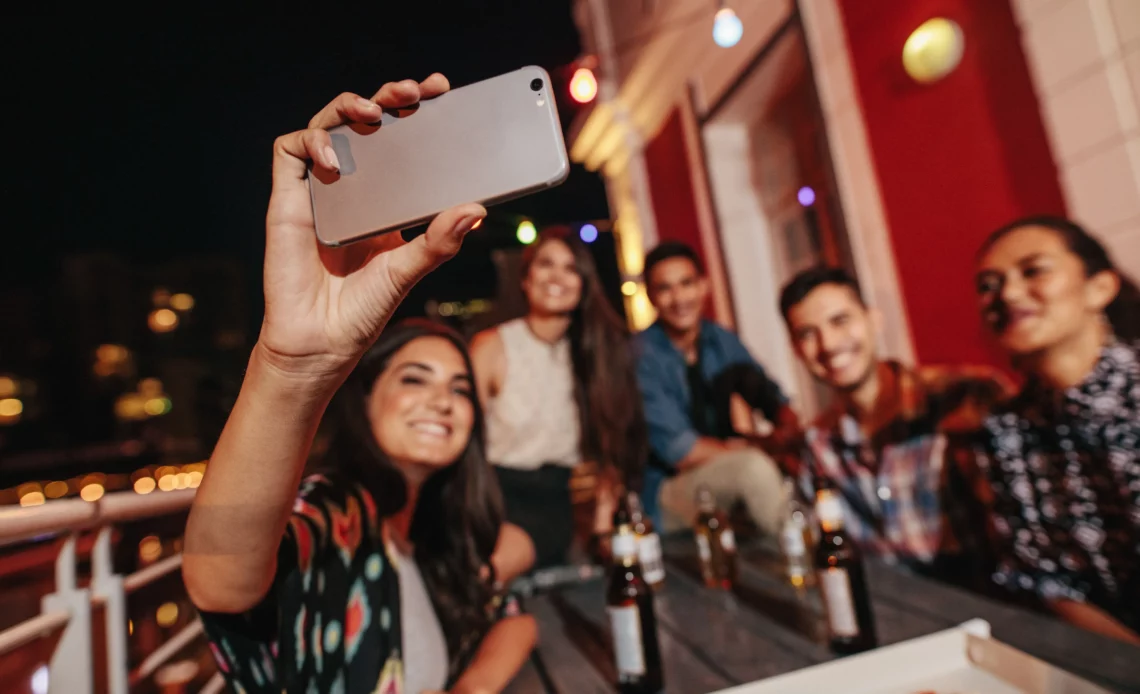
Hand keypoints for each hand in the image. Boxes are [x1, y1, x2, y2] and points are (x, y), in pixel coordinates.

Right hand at [259, 74, 485, 381]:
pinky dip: (312, 141)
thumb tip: (476, 208)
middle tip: (415, 91)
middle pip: (365, 123)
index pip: (400, 141)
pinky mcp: (288, 199)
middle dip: (390, 96)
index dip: (416, 111)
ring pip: (328, 125)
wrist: (321, 343)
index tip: (442, 91)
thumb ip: (439, 241)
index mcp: (384, 199)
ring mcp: (319, 190)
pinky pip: (290, 150)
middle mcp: (351, 188)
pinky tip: (333, 156)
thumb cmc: (363, 311)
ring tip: (375, 110)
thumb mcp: (409, 270)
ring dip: (349, 106)